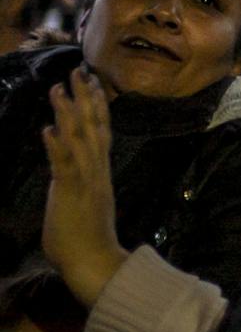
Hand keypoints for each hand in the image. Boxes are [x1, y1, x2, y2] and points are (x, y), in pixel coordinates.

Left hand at [41, 67, 125, 309]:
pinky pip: (63, 164)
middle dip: (86, 98)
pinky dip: (56, 145)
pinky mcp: (71, 192)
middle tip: (79, 71)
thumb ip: (80, 184)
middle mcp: (95, 169)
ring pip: (78, 138)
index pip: (100, 131)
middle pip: (93, 126)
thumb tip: (71, 174)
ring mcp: (85, 179)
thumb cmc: (86, 238)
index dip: (97, 105)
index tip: (92, 82)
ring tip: (59, 89)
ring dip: (68, 113)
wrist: (94, 260)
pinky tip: (48, 128)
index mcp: (99, 171)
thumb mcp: (84, 203)